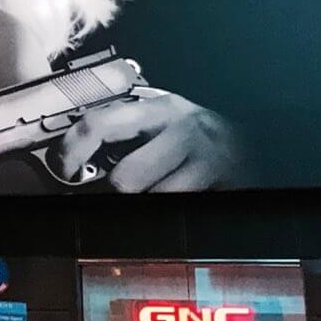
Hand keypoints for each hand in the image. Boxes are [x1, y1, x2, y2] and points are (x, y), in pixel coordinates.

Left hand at [54, 88, 242, 192]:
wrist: (257, 142)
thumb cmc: (199, 137)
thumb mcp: (161, 124)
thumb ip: (123, 135)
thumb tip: (74, 162)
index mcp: (158, 108)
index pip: (99, 123)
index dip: (71, 151)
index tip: (63, 170)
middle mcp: (183, 129)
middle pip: (125, 178)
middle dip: (113, 193)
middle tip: (112, 193)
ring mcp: (209, 158)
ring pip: (152, 198)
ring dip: (146, 203)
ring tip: (155, 192)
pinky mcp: (229, 183)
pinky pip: (181, 208)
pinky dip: (172, 211)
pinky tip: (180, 196)